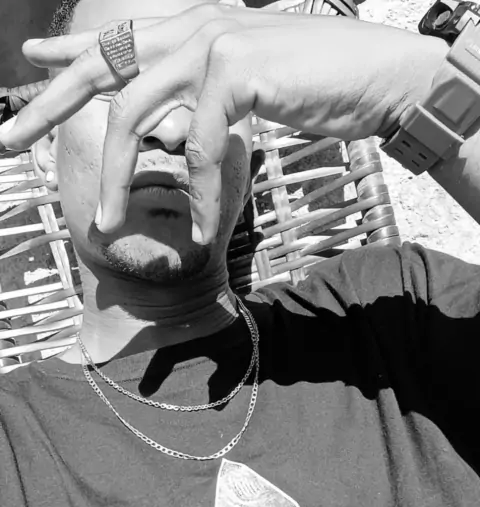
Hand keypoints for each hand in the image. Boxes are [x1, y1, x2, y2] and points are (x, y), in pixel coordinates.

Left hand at [0, 3, 445, 243]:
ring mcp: (212, 42)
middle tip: (7, 140)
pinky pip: (196, 147)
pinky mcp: (235, 69)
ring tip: (103, 226)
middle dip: (49, 106)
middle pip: (102, 69)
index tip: (32, 60)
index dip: (71, 52)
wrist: (383, 79)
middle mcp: (194, 26)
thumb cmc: (323, 88)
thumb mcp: (251, 89)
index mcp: (194, 26)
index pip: (119, 40)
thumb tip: (171, 126)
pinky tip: (203, 231)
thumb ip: (205, 96)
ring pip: (136, 117)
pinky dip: (198, 196)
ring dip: (116, 179)